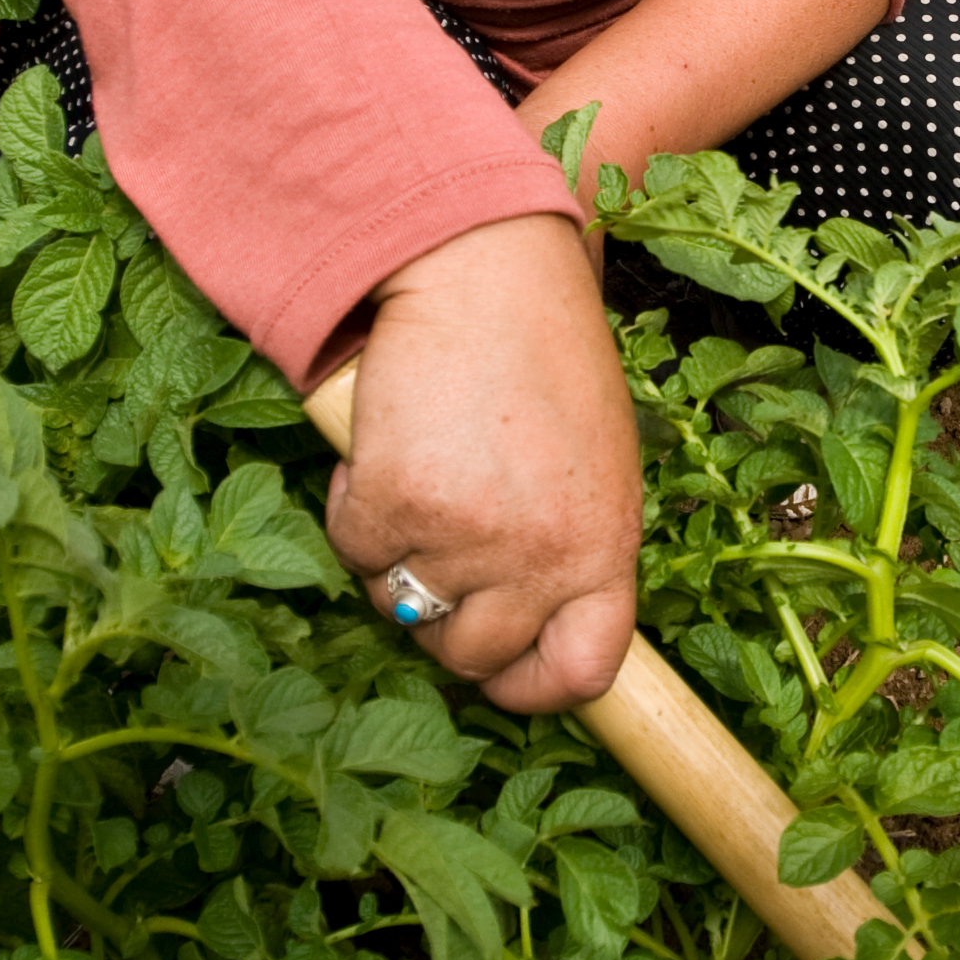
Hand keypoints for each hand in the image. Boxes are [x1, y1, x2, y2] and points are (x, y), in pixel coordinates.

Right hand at [325, 214, 640, 712]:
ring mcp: (470, 536)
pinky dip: (353, 507)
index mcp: (606, 546)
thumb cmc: (540, 354)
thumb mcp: (592, 460)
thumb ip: (570, 543)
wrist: (484, 273)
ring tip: (419, 474)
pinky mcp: (398, 502)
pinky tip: (384, 448)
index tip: (499, 667)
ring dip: (394, 556)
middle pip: (472, 655)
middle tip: (437, 548)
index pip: (584, 671)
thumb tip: (525, 616)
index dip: (532, 687)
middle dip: (441, 618)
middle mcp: (545, 555)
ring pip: (401, 605)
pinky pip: (353, 549)